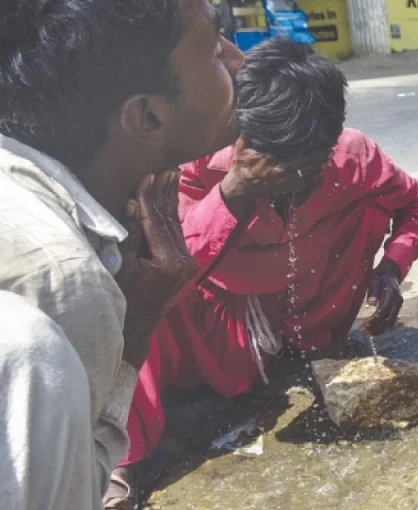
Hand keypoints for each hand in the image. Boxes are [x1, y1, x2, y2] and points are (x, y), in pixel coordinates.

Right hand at [116, 170, 199, 368]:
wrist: (138, 327)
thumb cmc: (123, 298)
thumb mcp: (121, 266)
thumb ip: (128, 236)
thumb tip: (131, 203)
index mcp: (170, 262)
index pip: (156, 223)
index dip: (148, 198)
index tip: (146, 175)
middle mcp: (184, 261)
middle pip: (170, 220)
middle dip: (164, 193)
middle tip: (167, 165)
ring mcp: (187, 262)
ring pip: (175, 224)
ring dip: (170, 199)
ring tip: (171, 174)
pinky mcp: (185, 263)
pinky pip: (176, 233)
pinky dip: (170, 214)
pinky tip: (168, 197)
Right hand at [218, 139, 329, 217]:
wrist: (242, 186)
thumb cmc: (242, 164)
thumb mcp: (241, 146)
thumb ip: (248, 134)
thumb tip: (254, 119)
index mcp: (275, 159)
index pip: (299, 152)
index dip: (311, 147)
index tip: (320, 140)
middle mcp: (284, 170)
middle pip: (309, 162)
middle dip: (320, 155)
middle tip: (329, 147)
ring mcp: (288, 180)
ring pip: (310, 172)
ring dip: (320, 164)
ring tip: (328, 155)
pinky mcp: (289, 187)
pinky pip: (307, 181)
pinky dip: (315, 174)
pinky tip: (320, 168)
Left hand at [362, 259, 403, 335]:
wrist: (391, 272)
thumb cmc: (380, 275)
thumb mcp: (374, 279)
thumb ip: (373, 290)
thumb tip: (371, 303)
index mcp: (393, 293)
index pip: (385, 310)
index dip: (375, 319)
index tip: (364, 324)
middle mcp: (398, 301)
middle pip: (389, 320)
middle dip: (376, 328)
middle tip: (364, 332)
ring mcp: (398, 306)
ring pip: (390, 323)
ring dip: (379, 330)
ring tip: (367, 334)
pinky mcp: (395, 309)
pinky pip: (390, 321)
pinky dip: (381, 328)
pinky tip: (372, 331)